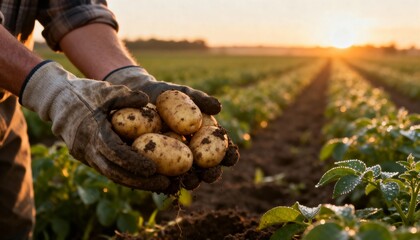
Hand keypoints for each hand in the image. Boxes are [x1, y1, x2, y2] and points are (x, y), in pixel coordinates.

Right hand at [20, 61, 170, 191]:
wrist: (58, 100)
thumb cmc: (86, 92)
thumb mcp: (108, 90)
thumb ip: (127, 96)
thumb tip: (149, 101)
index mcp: (92, 132)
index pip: (115, 154)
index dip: (135, 163)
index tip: (154, 169)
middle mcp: (87, 149)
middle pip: (115, 173)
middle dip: (140, 181)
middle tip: (166, 184)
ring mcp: (85, 156)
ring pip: (112, 175)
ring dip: (136, 182)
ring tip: (161, 184)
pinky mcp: (88, 158)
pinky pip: (109, 169)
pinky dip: (127, 174)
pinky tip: (146, 177)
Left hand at [104, 66, 239, 191]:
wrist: (135, 99)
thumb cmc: (165, 94)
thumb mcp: (182, 94)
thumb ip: (200, 100)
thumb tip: (218, 107)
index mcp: (205, 138)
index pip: (223, 150)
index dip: (230, 155)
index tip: (232, 156)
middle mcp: (193, 153)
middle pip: (207, 168)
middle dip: (211, 174)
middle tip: (209, 173)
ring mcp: (175, 162)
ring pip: (188, 177)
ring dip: (191, 181)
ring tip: (190, 180)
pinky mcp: (157, 167)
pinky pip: (164, 178)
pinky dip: (167, 182)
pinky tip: (167, 184)